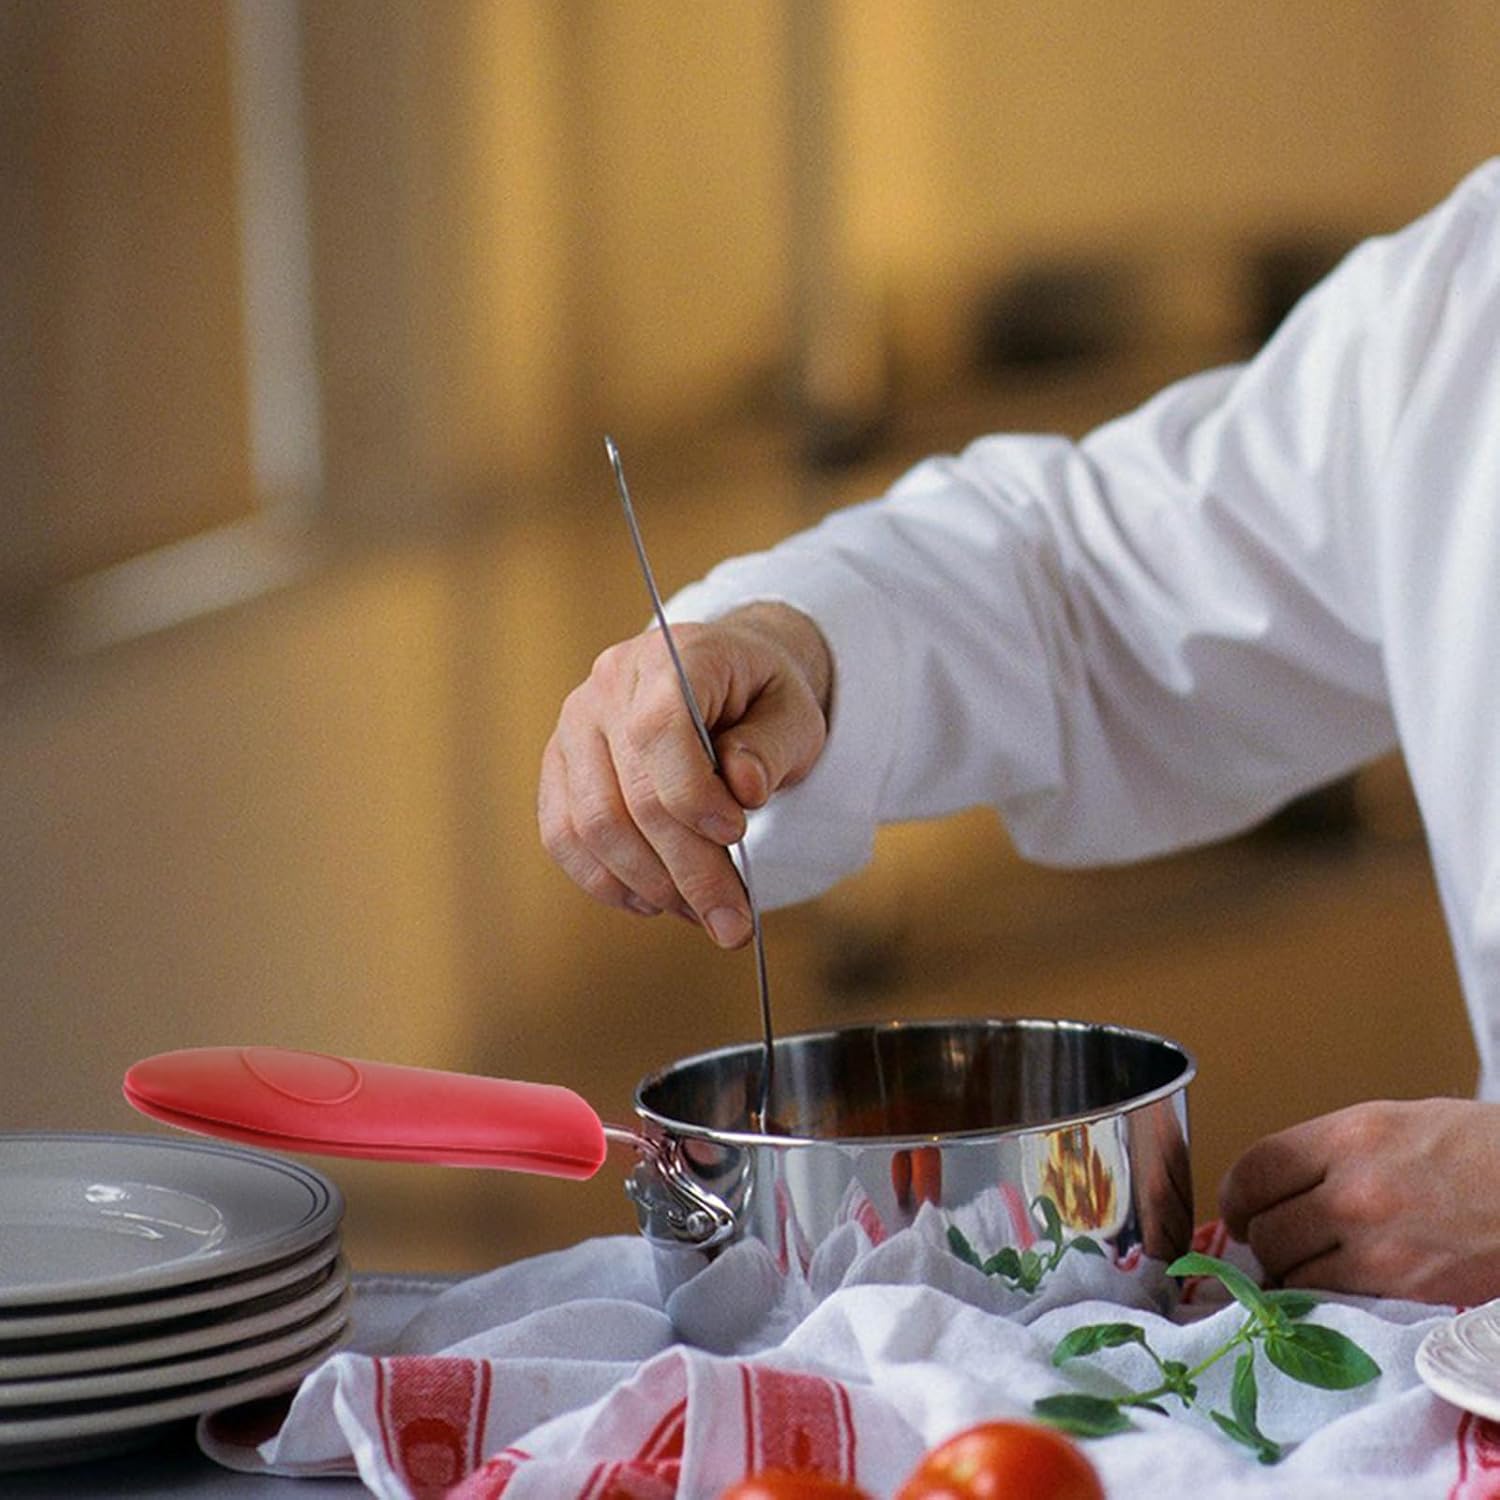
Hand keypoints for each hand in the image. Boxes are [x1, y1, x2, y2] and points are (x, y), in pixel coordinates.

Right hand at [538, 603, 830, 946]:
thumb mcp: (796, 715)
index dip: (692, 795)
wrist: (727, 679)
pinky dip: (604, 880)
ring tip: (698, 912)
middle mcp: (609, 684)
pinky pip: (561, 834)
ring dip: (647, 884)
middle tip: (730, 921)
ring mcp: (575, 725)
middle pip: (628, 793)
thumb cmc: (762, 700)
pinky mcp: (559, 766)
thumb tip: (743, 788)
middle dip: (685, 869)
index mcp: (672, 655)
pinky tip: (652, 901)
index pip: (658, 730)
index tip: (736, 835)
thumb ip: (772, 747)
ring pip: (589, 824)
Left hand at [1218, 1098, 1499, 1302]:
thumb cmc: (1478, 1150)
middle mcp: (1353, 1187)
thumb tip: (1279, 1184)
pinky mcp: (1403, 1287)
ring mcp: (1377, 1242)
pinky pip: (1331, 1299)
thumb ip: (1331, 1152)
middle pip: (1265, 1228)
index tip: (1239, 1209)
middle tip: (1277, 1242)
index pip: (1254, 1169)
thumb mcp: (1393, 1124)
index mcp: (1349, 1135)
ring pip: (1291, 1271)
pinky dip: (1324, 1298)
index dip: (1236, 1196)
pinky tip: (1340, 1287)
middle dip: (1263, 1239)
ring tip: (1312, 1265)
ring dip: (1291, 1273)